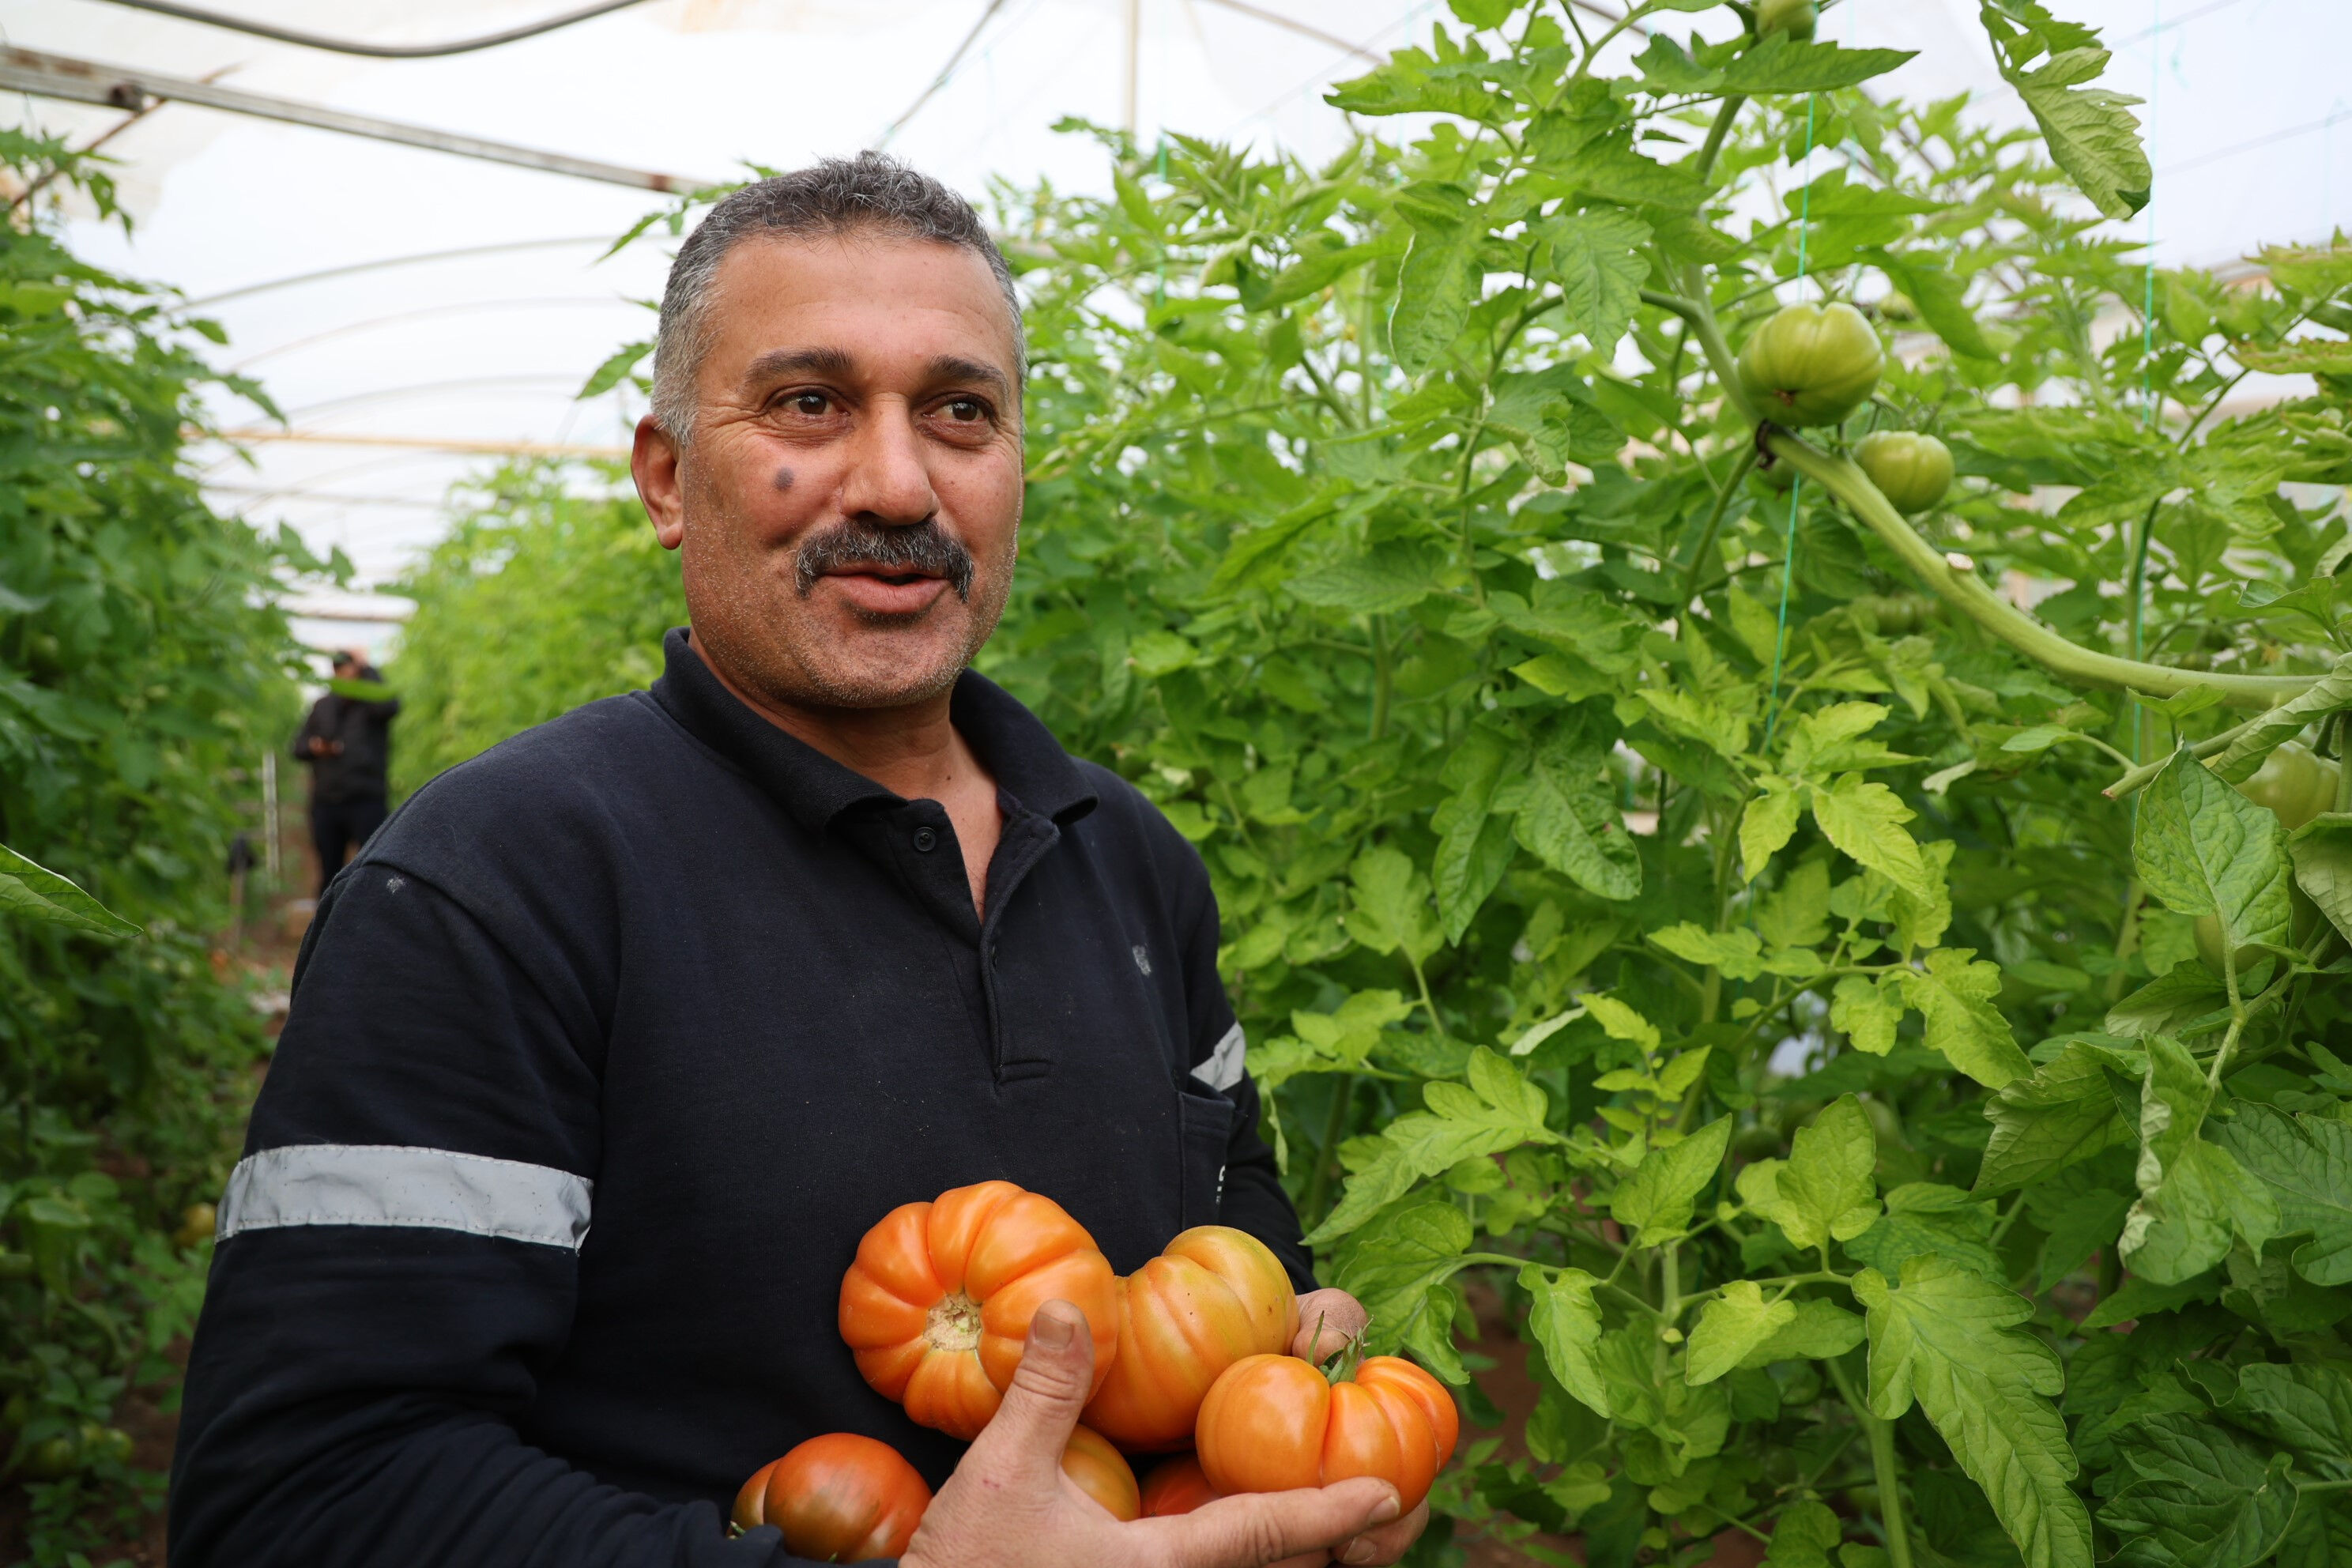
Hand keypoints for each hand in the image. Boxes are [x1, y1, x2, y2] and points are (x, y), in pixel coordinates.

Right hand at [902, 1300, 1407, 1567]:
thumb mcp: (998, 1472)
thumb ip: (1046, 1390)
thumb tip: (1077, 1304)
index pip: (1261, 1531)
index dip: (1326, 1508)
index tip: (1383, 1491)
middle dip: (1324, 1549)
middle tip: (1373, 1511)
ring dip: (1281, 1559)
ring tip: (1320, 1529)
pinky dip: (1240, 1564)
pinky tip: (1235, 1539)